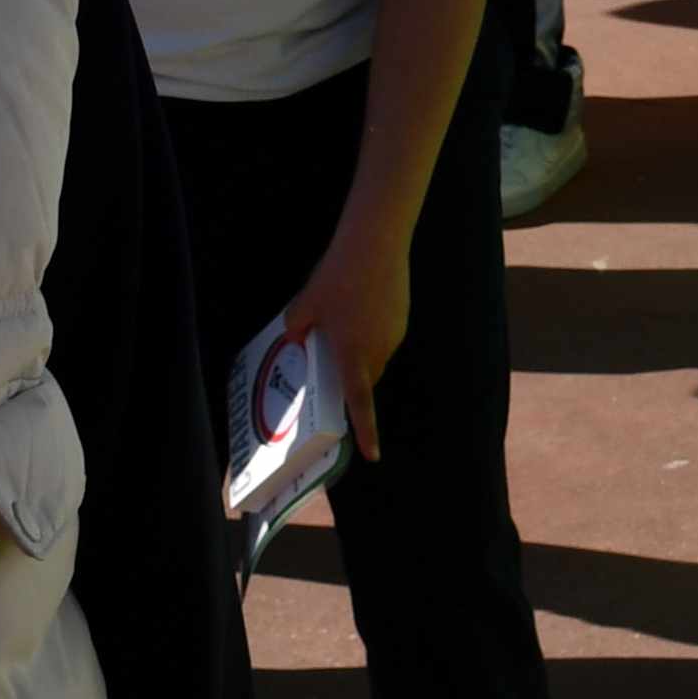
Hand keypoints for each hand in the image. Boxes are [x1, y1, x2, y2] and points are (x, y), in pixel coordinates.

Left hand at [280, 225, 412, 461]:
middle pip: (365, 379)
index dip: (366, 430)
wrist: (375, 244)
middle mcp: (377, 350)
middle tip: (328, 358)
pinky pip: (384, 336)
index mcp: (352, 354)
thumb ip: (296, 330)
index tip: (372, 455)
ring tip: (341, 321)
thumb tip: (297, 340)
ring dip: (359, 352)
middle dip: (349, 379)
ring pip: (375, 357)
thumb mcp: (304, 305)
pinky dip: (370, 332)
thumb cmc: (337, 278)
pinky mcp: (402, 317)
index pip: (360, 402)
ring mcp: (394, 334)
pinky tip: (358, 305)